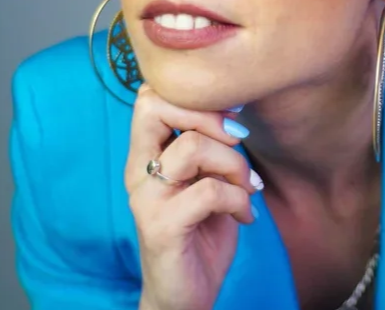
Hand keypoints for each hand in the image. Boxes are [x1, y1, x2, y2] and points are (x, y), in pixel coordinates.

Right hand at [126, 84, 258, 309]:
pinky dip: (239, 198)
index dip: (194, 96)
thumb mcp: (207, 177)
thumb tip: (235, 108)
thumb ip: (210, 145)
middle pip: (156, 107)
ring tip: (247, 186)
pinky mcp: (161, 227)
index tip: (229, 118)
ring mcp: (146, 199)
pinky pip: (209, 191)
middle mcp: (137, 170)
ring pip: (192, 146)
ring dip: (233, 162)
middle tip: (237, 140)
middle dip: (208, 116)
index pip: (150, 96)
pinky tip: (244, 215)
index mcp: (146, 154)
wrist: (184, 297)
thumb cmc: (201, 229)